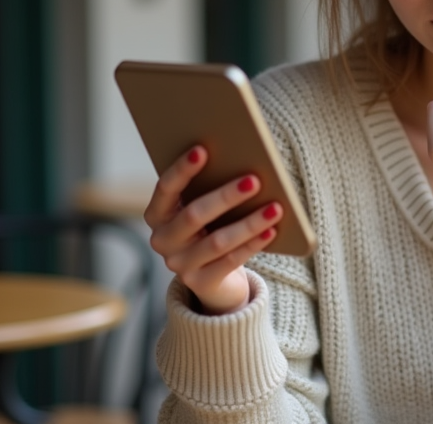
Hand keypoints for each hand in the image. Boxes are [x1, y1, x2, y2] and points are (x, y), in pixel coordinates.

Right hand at [143, 146, 284, 314]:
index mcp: (157, 215)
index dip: (182, 169)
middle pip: (194, 215)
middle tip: (254, 180)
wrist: (213, 278)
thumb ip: (208, 188)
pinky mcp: (201, 283)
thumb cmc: (211, 227)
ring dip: (249, 223)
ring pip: (217, 241)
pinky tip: (271, 230)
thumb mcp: (204, 209)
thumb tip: (241, 160)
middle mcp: (162, 240)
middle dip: (226, 196)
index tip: (202, 150)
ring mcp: (179, 265)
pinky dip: (253, 244)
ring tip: (275, 207)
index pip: (165, 188)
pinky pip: (230, 261)